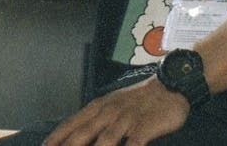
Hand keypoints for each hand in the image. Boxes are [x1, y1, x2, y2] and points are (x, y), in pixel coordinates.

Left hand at [44, 76, 189, 145]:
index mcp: (98, 107)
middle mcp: (108, 113)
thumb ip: (97, 120)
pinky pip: (132, 145)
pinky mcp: (143, 127)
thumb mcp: (114, 105)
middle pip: (82, 135)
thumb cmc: (140, 100)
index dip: (56, 138)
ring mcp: (125, 120)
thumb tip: (79, 134)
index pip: (71, 124)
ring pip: (104, 142)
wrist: (170, 85)